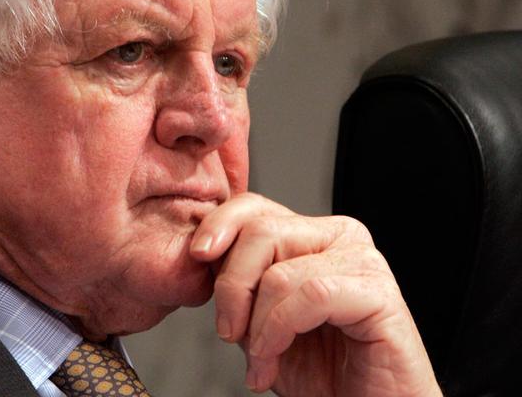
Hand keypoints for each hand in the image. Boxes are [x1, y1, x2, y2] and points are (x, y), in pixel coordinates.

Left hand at [189, 192, 441, 395]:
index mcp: (312, 234)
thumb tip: (201, 250)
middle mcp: (341, 237)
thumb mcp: (258, 318)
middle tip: (229, 333)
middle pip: (262, 232)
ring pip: (280, 271)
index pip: (256, 207)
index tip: (197, 256)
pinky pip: (310, 295)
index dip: (220, 225)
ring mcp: (364, 261)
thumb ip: (237, 281)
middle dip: (233, 287)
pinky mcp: (380, 293)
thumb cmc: (318, 370)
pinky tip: (273, 359)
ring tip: (260, 362)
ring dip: (257, 326)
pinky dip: (279, 330)